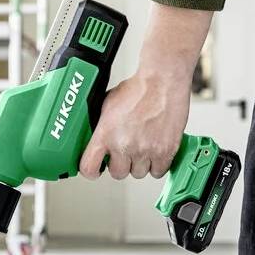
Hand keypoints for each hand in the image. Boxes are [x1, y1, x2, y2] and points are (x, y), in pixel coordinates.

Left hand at [79, 4, 212, 179]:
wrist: (163, 81)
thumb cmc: (138, 89)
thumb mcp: (107, 105)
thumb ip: (102, 126)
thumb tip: (96, 137)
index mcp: (105, 134)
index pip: (89, 167)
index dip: (91, 171)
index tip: (96, 170)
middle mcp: (123, 145)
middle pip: (117, 173)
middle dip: (121, 165)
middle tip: (125, 153)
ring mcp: (145, 150)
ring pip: (138, 173)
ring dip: (139, 164)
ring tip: (143, 149)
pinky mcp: (165, 151)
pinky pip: (158, 172)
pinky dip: (157, 164)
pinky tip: (155, 152)